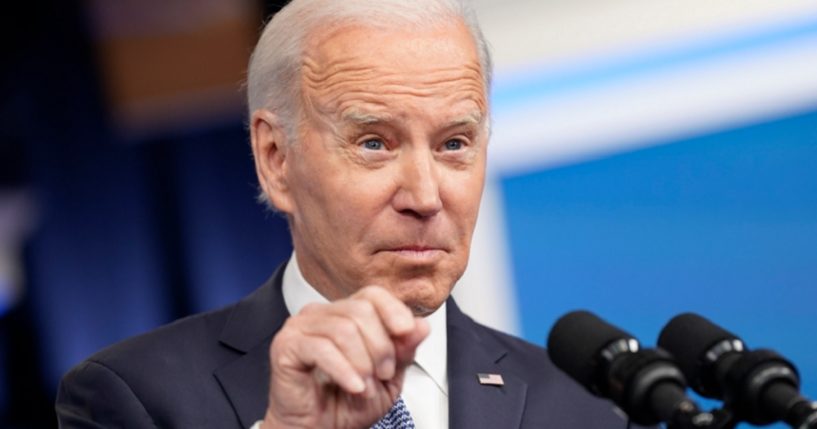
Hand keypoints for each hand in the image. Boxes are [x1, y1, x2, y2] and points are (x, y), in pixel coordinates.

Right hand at [261, 286, 429, 428]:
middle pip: (362, 310)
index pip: (373, 295)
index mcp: (345, 314)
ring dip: (363, 363)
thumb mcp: (388, 379)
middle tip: (382, 375)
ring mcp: (301, 327)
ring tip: (365, 386)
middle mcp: (321, 314)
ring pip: (344, 329)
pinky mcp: (286, 345)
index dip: (394, 311)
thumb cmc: (346, 404)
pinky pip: (321, 348)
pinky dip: (343, 370)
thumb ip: (403, 351)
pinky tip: (353, 386)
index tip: (406, 333)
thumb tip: (422, 326)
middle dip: (381, 347)